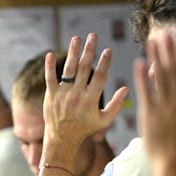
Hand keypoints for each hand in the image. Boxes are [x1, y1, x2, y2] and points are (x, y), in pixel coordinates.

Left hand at [43, 34, 126, 151]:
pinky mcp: (50, 95)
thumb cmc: (85, 129)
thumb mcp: (104, 120)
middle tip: (92, 36)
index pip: (100, 76)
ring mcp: (63, 94)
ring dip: (73, 52)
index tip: (108, 50)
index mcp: (91, 100)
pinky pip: (50, 78)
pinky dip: (50, 66)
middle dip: (89, 50)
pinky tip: (50, 54)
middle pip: (84, 68)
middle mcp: (77, 95)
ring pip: (68, 69)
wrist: (62, 139)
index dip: (104, 62)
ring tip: (76, 39)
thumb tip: (126, 88)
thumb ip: (116, 105)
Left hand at [137, 32, 175, 160]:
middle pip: (174, 69)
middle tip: (164, 31)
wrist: (175, 162)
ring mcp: (164, 106)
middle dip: (169, 49)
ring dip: (156, 57)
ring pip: (160, 76)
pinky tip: (138, 62)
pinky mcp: (149, 114)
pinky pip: (145, 91)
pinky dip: (142, 76)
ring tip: (152, 41)